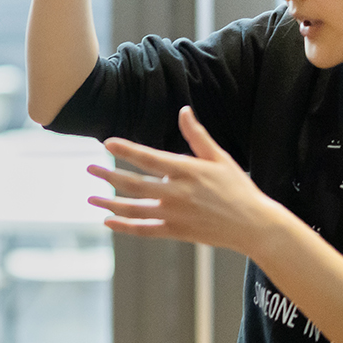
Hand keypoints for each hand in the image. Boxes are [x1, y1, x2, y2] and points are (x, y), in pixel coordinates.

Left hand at [86, 106, 292, 256]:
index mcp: (187, 171)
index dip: (126, 150)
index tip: (107, 143)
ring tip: (90, 198)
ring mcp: (174, 215)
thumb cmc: (238, 188)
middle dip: (108, 176)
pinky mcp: (176, 232)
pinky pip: (144, 230)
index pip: (149, 158)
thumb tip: (184, 110)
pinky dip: (124, 227)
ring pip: (134, 208)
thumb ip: (197, 136)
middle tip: (89, 169)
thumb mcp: (219, 157)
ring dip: (109, 203)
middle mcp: (176, 193)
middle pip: (134, 184)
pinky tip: (107, 222)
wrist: (254, 225)